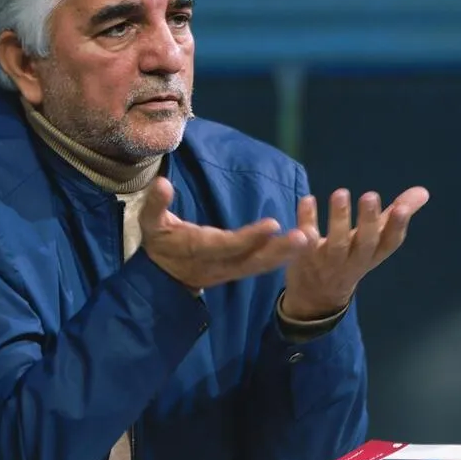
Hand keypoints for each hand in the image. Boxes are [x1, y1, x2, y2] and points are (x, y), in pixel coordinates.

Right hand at [138, 177, 309, 290]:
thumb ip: (155, 204)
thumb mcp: (150, 223)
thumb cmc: (159, 242)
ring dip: (287, 254)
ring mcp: (231, 269)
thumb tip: (162, 183)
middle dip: (279, 250)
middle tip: (304, 237)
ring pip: (262, 265)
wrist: (162, 276)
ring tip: (310, 238)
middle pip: (253, 259)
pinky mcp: (239, 269)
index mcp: (200, 249)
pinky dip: (284, 256)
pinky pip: (263, 265)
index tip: (272, 224)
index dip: (250, 238)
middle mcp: (220, 262)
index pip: (228, 245)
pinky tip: (303, 244)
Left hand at [282, 187, 430, 319]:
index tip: (401, 208)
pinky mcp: (305, 258)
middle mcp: (354, 260)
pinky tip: (307, 200)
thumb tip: (423, 191)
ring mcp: (329, 262)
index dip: (397, 227)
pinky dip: (306, 223)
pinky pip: (305, 242)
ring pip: (336, 244)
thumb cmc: (352, 257)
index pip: (390, 243)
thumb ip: (396, 215)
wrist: (317, 296)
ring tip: (341, 193)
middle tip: (371, 196)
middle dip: (368, 221)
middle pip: (364, 243)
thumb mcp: (375, 240)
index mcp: (374, 254)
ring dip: (339, 219)